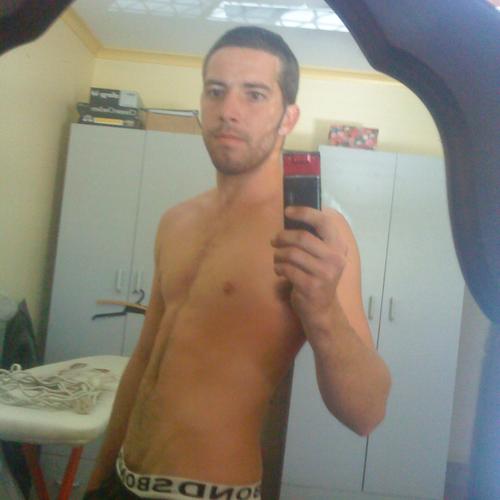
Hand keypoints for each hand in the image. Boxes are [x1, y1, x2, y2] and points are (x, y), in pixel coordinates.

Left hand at [272, 206, 347, 330]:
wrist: (323, 311)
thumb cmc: (318, 278)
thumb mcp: (322, 257)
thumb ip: (313, 240)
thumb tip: (292, 217)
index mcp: (338, 246)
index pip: (323, 221)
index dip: (304, 212)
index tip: (288, 211)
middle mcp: (334, 258)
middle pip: (302, 237)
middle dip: (283, 236)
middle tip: (274, 240)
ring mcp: (324, 273)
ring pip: (291, 253)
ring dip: (278, 254)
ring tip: (277, 258)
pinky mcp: (311, 286)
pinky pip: (286, 269)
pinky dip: (279, 268)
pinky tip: (280, 271)